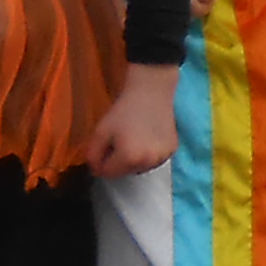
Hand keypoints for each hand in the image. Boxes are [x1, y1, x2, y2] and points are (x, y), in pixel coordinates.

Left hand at [89, 62, 179, 178]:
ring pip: (140, 168)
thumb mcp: (100, 131)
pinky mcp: (172, 150)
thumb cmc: (123, 110)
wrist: (151, 92)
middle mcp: (148, 163)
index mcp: (129, 159)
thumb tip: (96, 171)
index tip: (105, 146)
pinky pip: (154, 160)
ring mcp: (162, 157)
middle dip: (118, 161)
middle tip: (119, 139)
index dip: (102, 161)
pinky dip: (149, 154)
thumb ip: (93, 155)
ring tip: (134, 138)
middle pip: (125, 172)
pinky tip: (147, 137)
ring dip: (134, 159)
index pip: (108, 173)